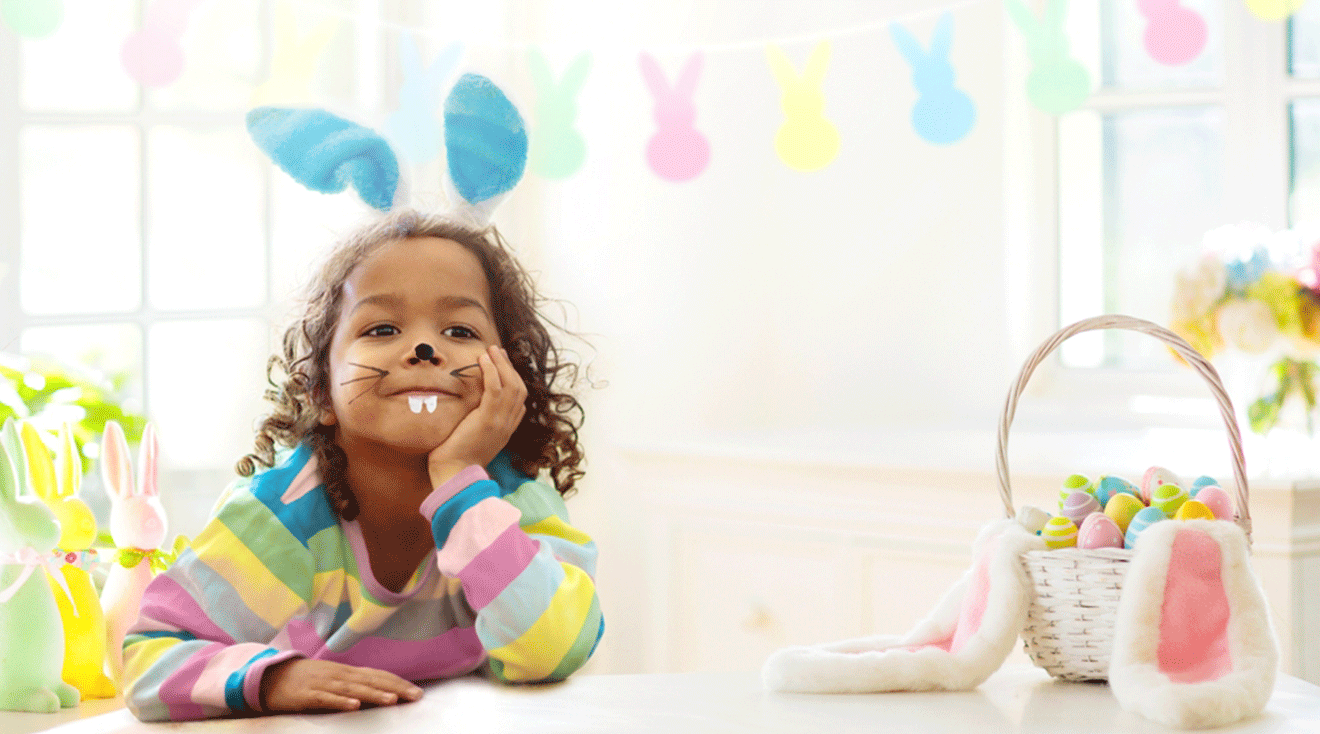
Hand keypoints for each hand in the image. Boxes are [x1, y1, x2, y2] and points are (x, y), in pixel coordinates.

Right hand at [260, 658, 423, 712]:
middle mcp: (339, 674)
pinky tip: (354, 706)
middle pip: (371, 680)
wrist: (271, 676)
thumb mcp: (333, 679)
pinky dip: (340, 701)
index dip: (398, 682)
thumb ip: (353, 684)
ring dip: (373, 694)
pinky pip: (326, 698)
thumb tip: (380, 691)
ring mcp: (324, 683)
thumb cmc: (307, 680)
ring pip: (352, 689)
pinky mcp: (308, 694)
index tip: (417, 691)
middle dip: (394, 688)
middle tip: (415, 696)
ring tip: (391, 700)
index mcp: (347, 672)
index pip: (378, 675)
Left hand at [428, 344, 527, 486]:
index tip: (500, 365)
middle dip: (509, 367)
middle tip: (497, 352)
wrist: (454, 474)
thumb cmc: (455, 459)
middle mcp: (508, 424)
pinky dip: (492, 371)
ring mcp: (501, 422)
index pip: (519, 400)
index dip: (512, 379)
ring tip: (491, 350)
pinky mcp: (488, 419)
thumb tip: (466, 409)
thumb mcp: (471, 438)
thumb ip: (476, 422)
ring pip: (510, 385)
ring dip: (501, 364)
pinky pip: (496, 389)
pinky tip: (484, 360)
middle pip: (518, 388)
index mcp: (506, 429)